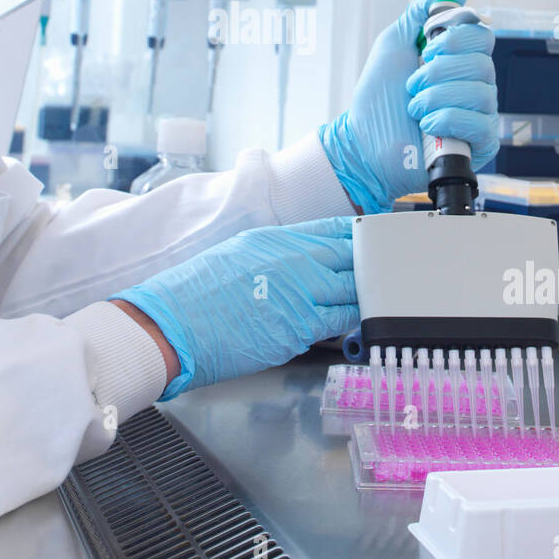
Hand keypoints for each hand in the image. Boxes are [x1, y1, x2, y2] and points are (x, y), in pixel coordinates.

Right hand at [114, 218, 356, 398]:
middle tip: (384, 271)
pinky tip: (355, 323)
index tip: (376, 239)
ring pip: (354, 290)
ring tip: (374, 298)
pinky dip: (352, 322)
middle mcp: (294, 261)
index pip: (336, 228)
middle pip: (353, 257)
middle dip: (372, 265)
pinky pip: (340, 323)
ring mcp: (300, 295)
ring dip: (366, 295)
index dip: (361, 234)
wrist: (173, 325)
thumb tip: (308, 260)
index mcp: (278, 238)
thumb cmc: (197, 293)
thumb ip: (279, 253)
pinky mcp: (299, 330)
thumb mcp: (240, 252)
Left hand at [318, 0, 498, 212]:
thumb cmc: (378, 98)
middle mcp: (475, 85)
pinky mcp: (479, 144)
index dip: (454, 39)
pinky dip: (446, 119)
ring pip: (480, 92)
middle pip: (483, 63)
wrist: (363, 142)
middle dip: (438, 72)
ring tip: (414, 108)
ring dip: (436, 97)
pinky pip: (479, 123)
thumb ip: (419, 13)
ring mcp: (480, 115)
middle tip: (412, 84)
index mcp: (460, 61)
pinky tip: (427, 126)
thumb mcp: (394, 44)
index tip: (426, 50)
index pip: (482, 36)